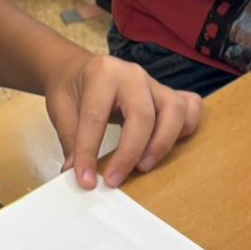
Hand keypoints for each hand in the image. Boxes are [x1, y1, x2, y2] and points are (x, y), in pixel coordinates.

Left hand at [46, 52, 202, 189]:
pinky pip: (190, 107)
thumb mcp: (60, 109)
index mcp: (102, 74)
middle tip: (114, 180)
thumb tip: (79, 175)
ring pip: (175, 109)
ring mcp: (155, 83)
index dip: (89, 151)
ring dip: (162, 143)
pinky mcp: (168, 93)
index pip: (96, 116)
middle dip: (130, 153)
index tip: (85, 181)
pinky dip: (186, 127)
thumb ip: (71, 140)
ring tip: (143, 167)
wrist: (78, 68)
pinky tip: (169, 145)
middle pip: (143, 114)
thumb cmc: (71, 88)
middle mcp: (133, 75)